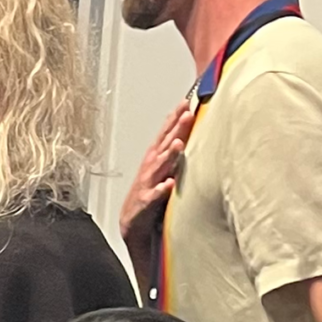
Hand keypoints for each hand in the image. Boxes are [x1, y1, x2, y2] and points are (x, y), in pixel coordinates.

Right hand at [120, 100, 194, 260]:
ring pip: (160, 166)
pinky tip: (169, 184)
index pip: (166, 132)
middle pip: (165, 143)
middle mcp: (151, 166)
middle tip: (187, 114)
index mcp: (155, 156)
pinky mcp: (146, 202)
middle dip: (176, 128)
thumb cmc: (150, 190)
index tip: (186, 102)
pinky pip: (155, 195)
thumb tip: (189, 128)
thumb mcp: (161, 166)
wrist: (132, 220)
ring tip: (179, 145)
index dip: (175, 117)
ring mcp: (149, 183)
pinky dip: (162, 189)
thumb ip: (173, 148)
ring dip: (169, 155)